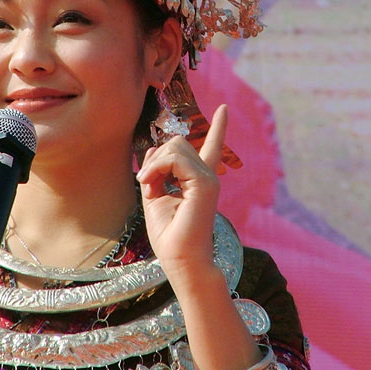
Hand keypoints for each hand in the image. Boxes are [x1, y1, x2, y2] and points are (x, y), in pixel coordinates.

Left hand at [136, 104, 226, 278]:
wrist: (180, 260)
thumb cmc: (168, 235)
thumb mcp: (156, 196)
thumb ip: (155, 171)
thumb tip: (153, 149)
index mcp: (199, 180)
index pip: (211, 147)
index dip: (218, 127)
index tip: (224, 108)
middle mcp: (207, 176)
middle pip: (177, 143)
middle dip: (155, 158)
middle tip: (146, 185)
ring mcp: (209, 178)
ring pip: (175, 146)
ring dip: (153, 165)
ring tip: (148, 188)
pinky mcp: (205, 183)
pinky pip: (175, 158)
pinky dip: (156, 168)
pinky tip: (151, 185)